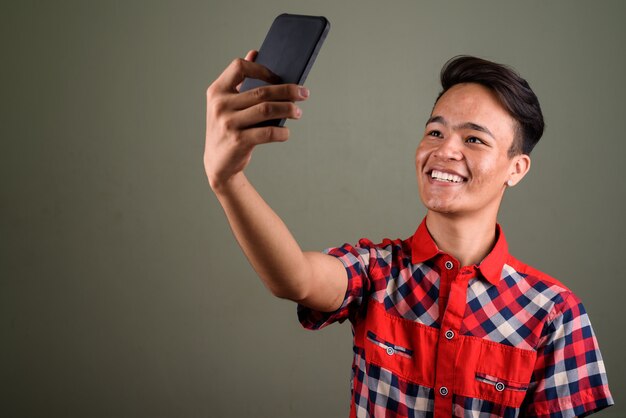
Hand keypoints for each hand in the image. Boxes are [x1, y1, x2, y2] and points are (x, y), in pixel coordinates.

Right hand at [204, 50, 309, 190]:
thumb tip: (254, 53)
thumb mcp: (228, 104)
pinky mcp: (238, 141)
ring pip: (266, 110)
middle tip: (304, 93)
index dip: (261, 68)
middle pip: (261, 91)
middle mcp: (220, 105)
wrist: (218, 163)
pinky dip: (282, 132)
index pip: (239, 67)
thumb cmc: (228, 129)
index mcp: (216, 91)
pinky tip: (286, 133)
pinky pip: (267, 132)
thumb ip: (239, 80)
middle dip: (287, 91)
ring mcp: (228, 124)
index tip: (278, 77)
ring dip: (288, 109)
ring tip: (298, 112)